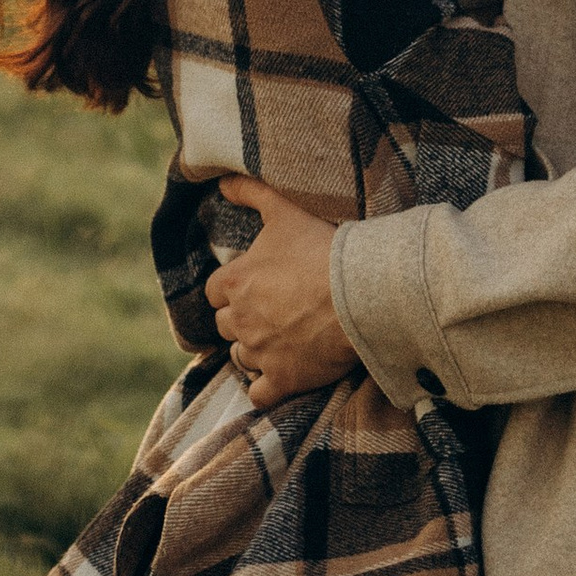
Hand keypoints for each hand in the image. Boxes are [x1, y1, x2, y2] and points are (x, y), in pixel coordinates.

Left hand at [205, 178, 356, 408]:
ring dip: (255, 351)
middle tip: (271, 312)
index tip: (254, 286)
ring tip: (281, 340)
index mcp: (234, 282)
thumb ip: (249, 191)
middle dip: (242, 320)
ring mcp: (260, 353)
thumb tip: (221, 181)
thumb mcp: (283, 210)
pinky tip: (280, 375)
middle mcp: (239, 320)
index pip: (215, 292)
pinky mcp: (283, 380)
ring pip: (241, 358)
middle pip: (225, 326)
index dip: (232, 289)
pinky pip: (259, 395)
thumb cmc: (321, 249)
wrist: (360, 293)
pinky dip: (266, 388)